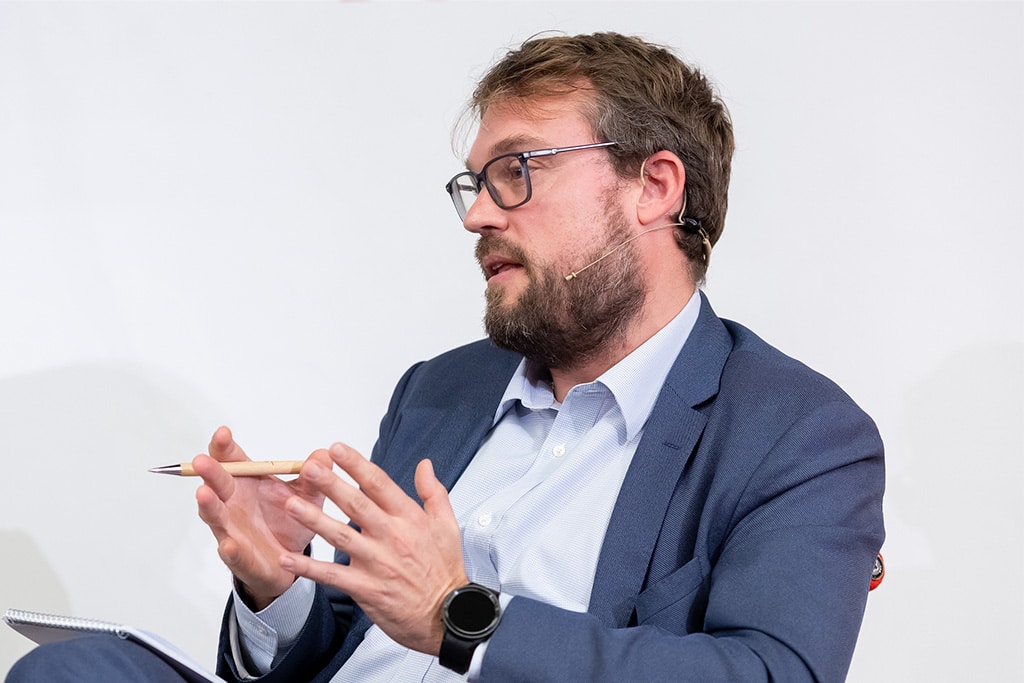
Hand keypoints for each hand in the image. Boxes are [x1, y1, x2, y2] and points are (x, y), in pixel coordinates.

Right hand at [193, 426, 332, 609]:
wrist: (290, 561)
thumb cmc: (290, 520)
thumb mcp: (307, 496)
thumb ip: (314, 477)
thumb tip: (325, 455)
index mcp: (249, 482)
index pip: (233, 460)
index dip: (225, 447)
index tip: (223, 432)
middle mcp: (233, 503)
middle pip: (217, 484)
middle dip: (210, 471)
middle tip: (202, 460)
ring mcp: (232, 530)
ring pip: (216, 516)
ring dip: (209, 505)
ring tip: (204, 494)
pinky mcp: (239, 557)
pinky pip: (232, 553)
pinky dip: (230, 549)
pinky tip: (230, 544)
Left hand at [278, 443, 466, 655]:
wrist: (448, 615)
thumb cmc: (445, 570)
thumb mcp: (448, 525)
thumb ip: (434, 492)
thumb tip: (424, 464)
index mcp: (409, 518)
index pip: (379, 484)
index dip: (356, 465)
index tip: (336, 449)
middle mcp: (392, 537)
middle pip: (357, 505)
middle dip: (332, 485)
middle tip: (310, 467)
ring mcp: (377, 563)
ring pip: (341, 537)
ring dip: (315, 520)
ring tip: (292, 505)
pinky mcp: (366, 588)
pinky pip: (333, 576)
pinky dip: (310, 568)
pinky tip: (289, 559)